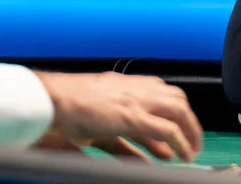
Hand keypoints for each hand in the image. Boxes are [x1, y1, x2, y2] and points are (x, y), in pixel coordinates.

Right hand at [33, 71, 202, 161]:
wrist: (48, 99)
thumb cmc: (60, 106)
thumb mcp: (91, 116)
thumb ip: (111, 130)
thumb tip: (125, 146)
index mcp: (124, 85)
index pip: (159, 94)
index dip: (171, 110)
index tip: (177, 126)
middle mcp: (135, 89)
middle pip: (174, 100)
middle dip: (186, 120)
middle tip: (192, 138)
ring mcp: (136, 101)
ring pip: (177, 112)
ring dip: (188, 131)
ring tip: (192, 149)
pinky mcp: (133, 117)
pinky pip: (166, 130)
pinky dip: (179, 142)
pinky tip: (182, 155)